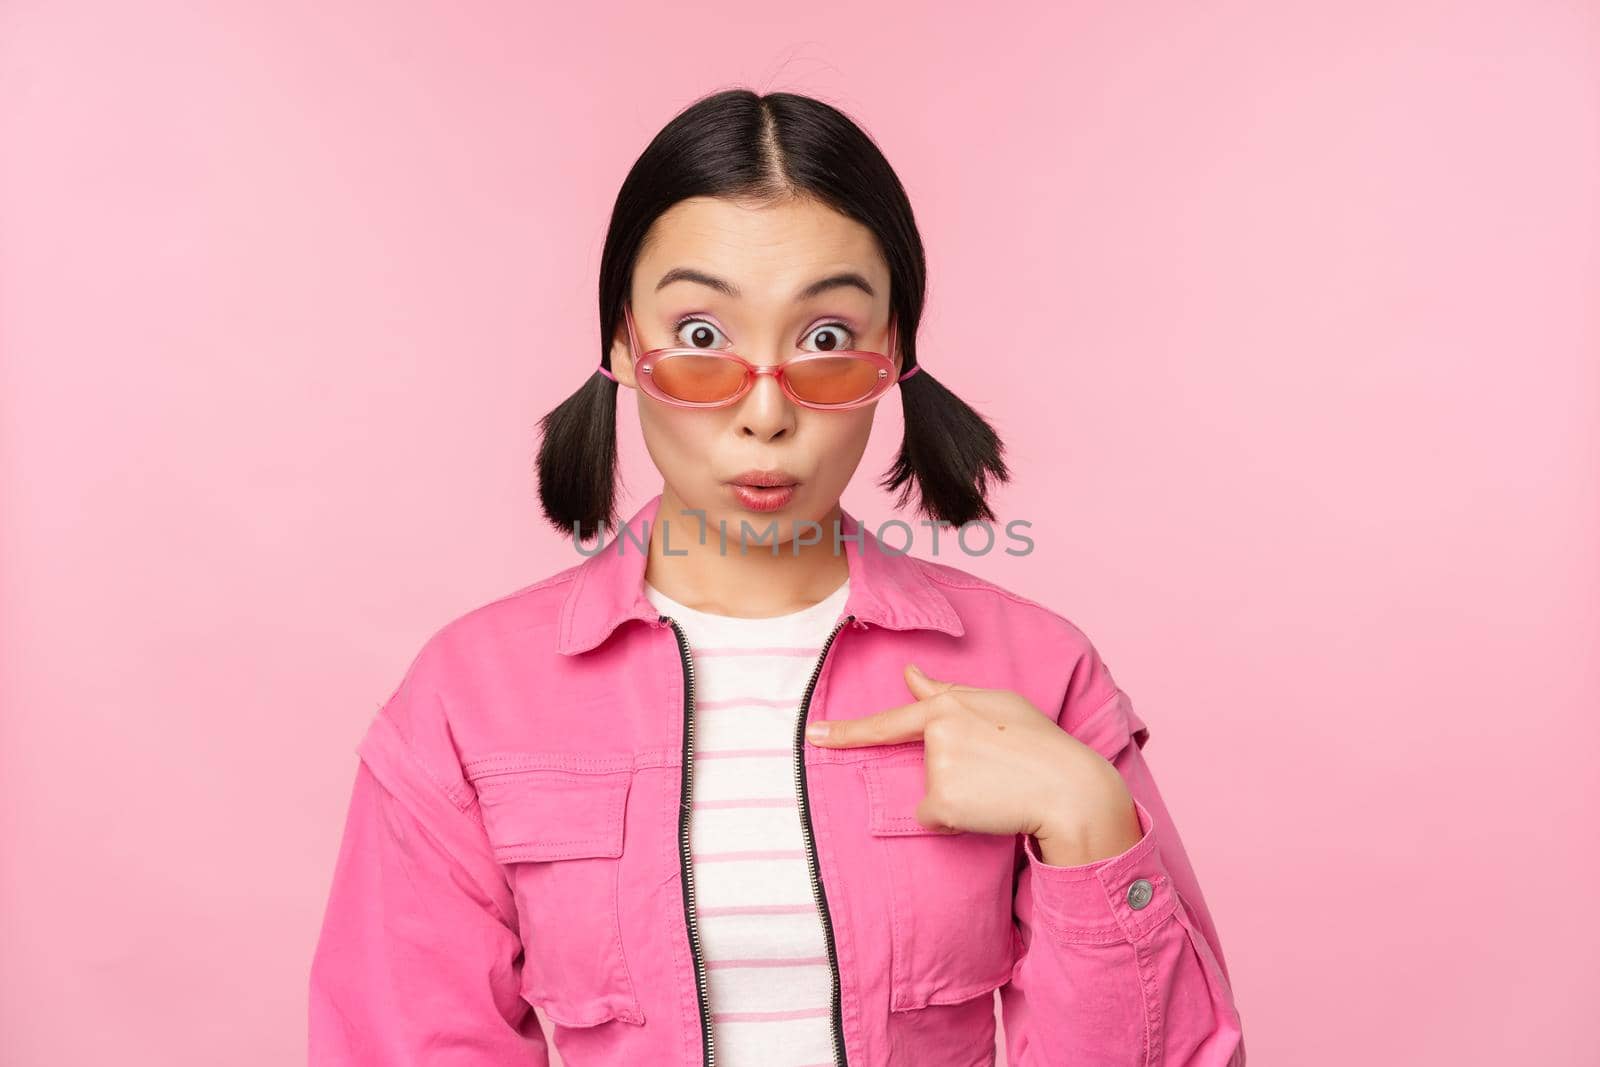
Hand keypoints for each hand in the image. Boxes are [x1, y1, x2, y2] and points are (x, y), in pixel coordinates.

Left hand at [805, 663, 1143, 864]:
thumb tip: (910, 676)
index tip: (812, 734)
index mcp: (949, 704)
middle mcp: (936, 731)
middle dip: (953, 771)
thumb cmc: (1041, 745)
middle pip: (925, 763)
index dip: (847, 731)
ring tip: (998, 785)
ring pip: (932, 793)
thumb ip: (949, 692)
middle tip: (996, 769)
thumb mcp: (1000, 705)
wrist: (1070, 788)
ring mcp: (937, 766)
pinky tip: (989, 808)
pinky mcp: (941, 802)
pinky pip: (937, 818)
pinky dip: (958, 820)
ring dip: (958, 795)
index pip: (889, 720)